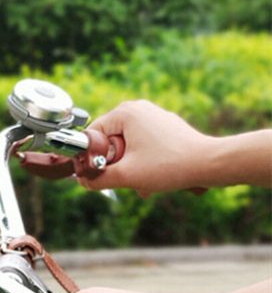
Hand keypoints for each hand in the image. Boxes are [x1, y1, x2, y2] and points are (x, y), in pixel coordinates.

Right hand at [80, 100, 212, 195]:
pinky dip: (143, 163)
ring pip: (127, 147)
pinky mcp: (166, 128)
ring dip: (129, 167)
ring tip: (141, 182)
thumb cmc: (169, 165)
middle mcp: (140, 109)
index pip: (93, 134)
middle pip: (110, 141)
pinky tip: (152, 178)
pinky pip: (143, 146)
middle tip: (124, 178)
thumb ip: (97, 179)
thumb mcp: (125, 176)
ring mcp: (154, 117)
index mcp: (126, 112)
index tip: (98, 173)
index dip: (91, 157)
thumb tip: (82, 181)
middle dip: (114, 164)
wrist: (209, 164)